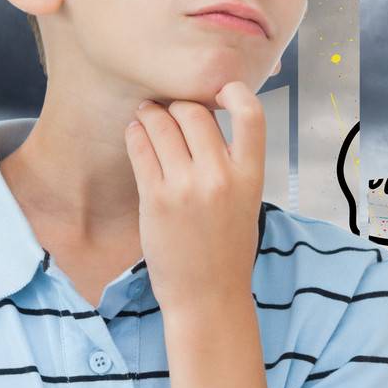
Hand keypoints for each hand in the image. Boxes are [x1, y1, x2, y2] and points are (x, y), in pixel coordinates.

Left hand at [125, 82, 264, 312]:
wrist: (208, 296)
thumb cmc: (228, 249)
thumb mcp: (247, 202)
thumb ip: (233, 165)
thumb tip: (207, 124)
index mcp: (251, 176)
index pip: (251, 114)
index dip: (235, 91)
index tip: (220, 92)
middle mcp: (220, 176)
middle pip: (195, 111)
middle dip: (178, 105)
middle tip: (169, 110)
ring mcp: (186, 186)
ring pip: (163, 123)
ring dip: (151, 114)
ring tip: (147, 117)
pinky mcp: (156, 197)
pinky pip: (140, 147)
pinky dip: (136, 134)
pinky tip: (136, 136)